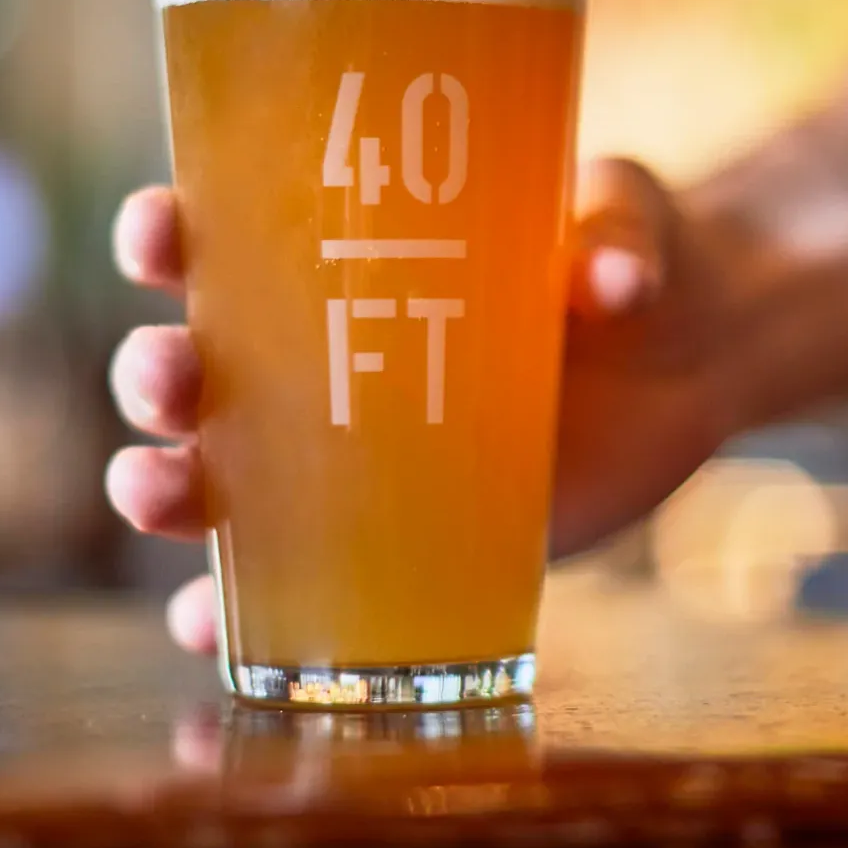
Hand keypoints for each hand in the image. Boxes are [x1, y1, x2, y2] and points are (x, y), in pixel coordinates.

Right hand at [106, 159, 745, 653]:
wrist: (692, 351)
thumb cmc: (630, 256)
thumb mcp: (626, 220)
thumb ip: (619, 238)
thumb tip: (612, 279)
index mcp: (346, 253)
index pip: (220, 237)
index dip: (167, 235)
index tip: (162, 232)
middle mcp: (319, 355)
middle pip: (192, 368)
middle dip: (154, 374)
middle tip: (174, 379)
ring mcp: (352, 458)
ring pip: (213, 479)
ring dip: (161, 488)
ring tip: (161, 494)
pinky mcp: (399, 539)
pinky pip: (288, 587)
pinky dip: (232, 612)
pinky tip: (208, 627)